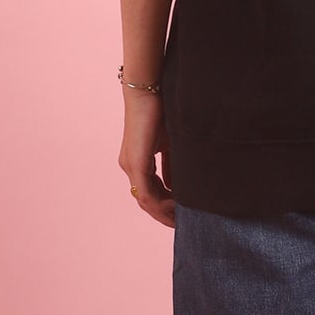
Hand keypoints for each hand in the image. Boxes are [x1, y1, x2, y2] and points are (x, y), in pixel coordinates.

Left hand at [119, 92, 175, 228]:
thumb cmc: (162, 110)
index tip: (182, 215)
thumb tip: (183, 184)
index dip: (165, 206)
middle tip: (183, 224)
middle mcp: (130, 166)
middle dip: (165, 214)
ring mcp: (130, 166)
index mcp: (138, 161)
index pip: (150, 192)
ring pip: (145, 200)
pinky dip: (161, 203)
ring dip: (164, 212)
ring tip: (182, 219)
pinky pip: (146, 193)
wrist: (150, 90)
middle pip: (146, 201)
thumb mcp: (172, 143)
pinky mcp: (135, 163)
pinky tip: (176, 207)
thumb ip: (174, 164)